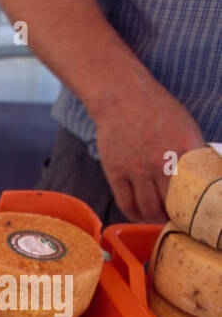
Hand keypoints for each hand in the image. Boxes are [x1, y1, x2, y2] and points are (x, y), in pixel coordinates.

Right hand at [90, 76, 205, 221]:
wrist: (122, 98)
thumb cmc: (158, 110)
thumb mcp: (186, 128)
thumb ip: (192, 153)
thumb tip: (199, 178)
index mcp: (185, 148)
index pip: (195, 189)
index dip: (196, 206)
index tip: (197, 213)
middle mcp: (161, 161)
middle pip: (172, 204)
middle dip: (177, 215)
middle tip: (180, 218)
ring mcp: (136, 169)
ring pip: (148, 208)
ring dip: (156, 217)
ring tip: (161, 217)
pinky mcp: (116, 172)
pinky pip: (126, 203)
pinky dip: (135, 214)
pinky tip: (141, 214)